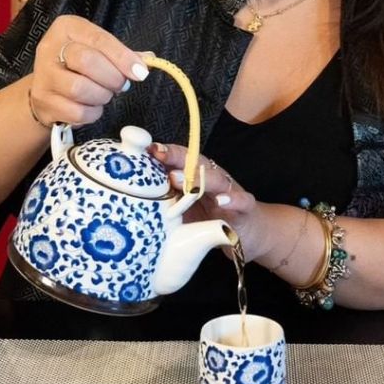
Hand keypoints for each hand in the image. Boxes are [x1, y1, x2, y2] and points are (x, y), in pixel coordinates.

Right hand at [30, 16, 149, 127]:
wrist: (46, 87)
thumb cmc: (78, 64)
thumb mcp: (98, 50)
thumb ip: (121, 54)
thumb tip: (148, 60)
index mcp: (67, 27)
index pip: (98, 39)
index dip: (122, 57)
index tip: (140, 72)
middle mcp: (50, 47)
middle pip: (86, 61)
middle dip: (112, 77)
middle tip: (121, 85)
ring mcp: (43, 76)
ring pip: (79, 88)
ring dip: (101, 96)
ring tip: (104, 94)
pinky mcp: (43, 101)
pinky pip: (75, 111)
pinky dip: (92, 113)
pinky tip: (92, 107)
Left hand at [151, 142, 268, 261]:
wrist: (248, 233)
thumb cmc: (210, 219)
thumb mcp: (185, 210)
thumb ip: (166, 201)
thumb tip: (136, 197)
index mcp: (197, 177)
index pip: (180, 159)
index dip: (165, 153)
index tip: (146, 150)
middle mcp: (213, 178)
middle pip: (196, 163)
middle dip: (177, 158)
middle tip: (160, 156)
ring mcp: (231, 191)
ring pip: (217, 179)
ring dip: (199, 178)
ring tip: (182, 180)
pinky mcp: (246, 209)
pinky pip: (243, 201)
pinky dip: (234, 200)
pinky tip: (222, 201)